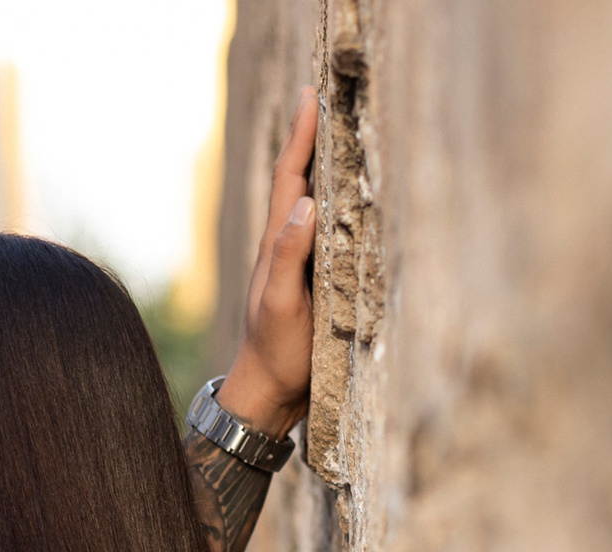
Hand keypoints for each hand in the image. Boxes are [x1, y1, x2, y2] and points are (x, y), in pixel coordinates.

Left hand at [219, 85, 319, 436]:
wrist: (268, 395)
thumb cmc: (276, 352)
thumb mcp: (283, 304)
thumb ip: (290, 256)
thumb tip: (306, 203)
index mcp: (277, 244)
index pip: (290, 179)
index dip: (301, 137)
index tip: (311, 96)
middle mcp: (286, 246)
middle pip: (298, 180)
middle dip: (309, 138)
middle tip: (321, 96)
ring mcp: (298, 263)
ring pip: (310, 202)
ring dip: (320, 166)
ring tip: (333, 131)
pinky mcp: (311, 281)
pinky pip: (324, 230)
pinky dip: (332, 202)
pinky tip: (343, 197)